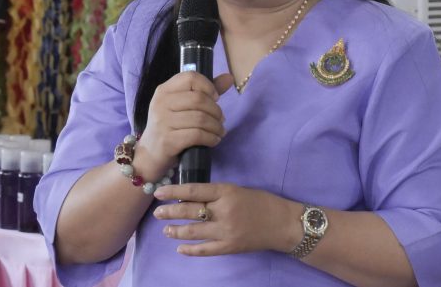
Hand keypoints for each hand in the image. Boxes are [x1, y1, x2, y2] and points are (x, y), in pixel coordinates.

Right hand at [134, 72, 232, 177]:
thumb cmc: (169, 127)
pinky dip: (211, 138)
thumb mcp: (182, 106)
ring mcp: (162, 122)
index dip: (208, 86)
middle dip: (216, 110)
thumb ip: (205, 91)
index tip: (215, 98)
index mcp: (164, 90)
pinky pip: (197, 135)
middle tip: (221, 119)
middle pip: (199, 99)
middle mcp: (161, 103)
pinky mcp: (168, 140)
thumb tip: (229, 78)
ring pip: (200, 118)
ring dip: (216, 126)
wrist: (149, 154)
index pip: (190, 77)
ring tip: (220, 131)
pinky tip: (214, 140)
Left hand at [153, 183, 302, 255]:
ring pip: (193, 231)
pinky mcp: (229, 247)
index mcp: (226, 192)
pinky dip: (190, 250)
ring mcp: (226, 231)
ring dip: (176, 231)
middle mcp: (223, 211)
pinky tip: (180, 249)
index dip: (173, 191)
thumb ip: (217, 194)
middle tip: (157, 212)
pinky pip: (205, 250)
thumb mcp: (238, 190)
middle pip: (189, 211)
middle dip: (170, 212)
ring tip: (165, 230)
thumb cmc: (262, 202)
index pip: (193, 190)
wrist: (282, 224)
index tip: (159, 192)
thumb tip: (192, 198)